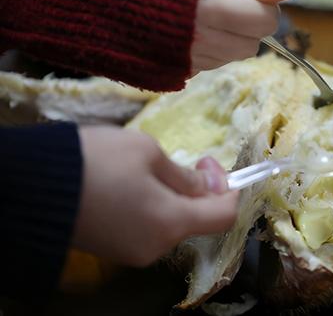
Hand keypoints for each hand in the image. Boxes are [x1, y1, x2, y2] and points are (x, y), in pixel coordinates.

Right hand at [73, 126, 238, 266]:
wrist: (32, 185)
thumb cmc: (97, 161)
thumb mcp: (147, 152)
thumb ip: (185, 174)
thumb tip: (209, 186)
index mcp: (171, 222)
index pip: (224, 216)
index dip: (229, 188)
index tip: (210, 162)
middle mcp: (156, 246)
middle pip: (196, 220)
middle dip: (200, 190)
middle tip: (185, 160)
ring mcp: (132, 252)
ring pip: (170, 224)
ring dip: (174, 198)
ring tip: (150, 170)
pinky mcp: (113, 250)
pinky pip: (147, 229)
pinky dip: (152, 209)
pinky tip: (132, 186)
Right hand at [191, 0, 295, 73]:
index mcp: (212, 7)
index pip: (265, 21)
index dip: (264, 11)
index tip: (250, 1)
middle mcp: (202, 38)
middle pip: (253, 45)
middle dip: (248, 27)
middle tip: (227, 10)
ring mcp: (192, 58)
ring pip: (236, 56)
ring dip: (231, 40)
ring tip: (208, 20)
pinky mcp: (183, 71)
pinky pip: (215, 64)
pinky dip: (214, 50)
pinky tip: (196, 34)